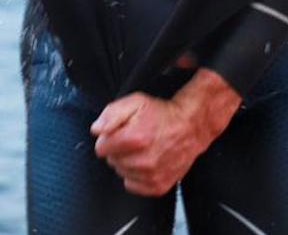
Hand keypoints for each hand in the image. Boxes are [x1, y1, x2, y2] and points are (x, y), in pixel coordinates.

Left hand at [91, 69, 241, 197]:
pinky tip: (147, 161)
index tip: (120, 132)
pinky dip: (136, 175)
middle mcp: (143, 160)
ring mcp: (151, 176)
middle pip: (111, 161)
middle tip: (134, 138)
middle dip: (118, 149)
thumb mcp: (136, 102)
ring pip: (122, 173)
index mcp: (135, 138)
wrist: (191, 127)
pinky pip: (133, 185)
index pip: (101, 148)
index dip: (109, 138)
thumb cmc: (163, 114)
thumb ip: (111, 113)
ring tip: (143, 149)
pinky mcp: (158, 186)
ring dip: (128, 162)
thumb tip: (96, 129)